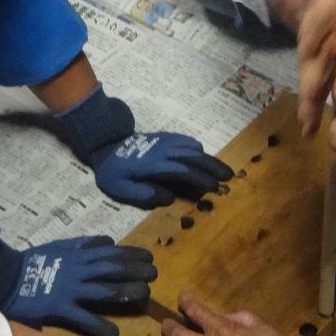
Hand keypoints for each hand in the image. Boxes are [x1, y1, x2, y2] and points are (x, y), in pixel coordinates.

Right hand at [0, 237, 156, 335]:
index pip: (110, 253)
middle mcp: (78, 272)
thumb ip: (83, 244)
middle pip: (112, 270)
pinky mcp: (59, 309)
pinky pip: (82, 318)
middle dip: (135, 271)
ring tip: (143, 295)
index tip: (149, 256)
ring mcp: (70, 290)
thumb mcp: (59, 246)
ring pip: (103, 291)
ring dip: (125, 292)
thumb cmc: (32, 263)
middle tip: (154, 274)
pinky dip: (98, 325)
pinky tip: (113, 332)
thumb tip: (107, 241)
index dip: (131, 254)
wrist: (6, 279)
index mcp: (77, 257)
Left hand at [88, 132, 234, 207]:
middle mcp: (164, 151)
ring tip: (223, 169)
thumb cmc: (113, 171)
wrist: (105, 144)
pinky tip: (202, 155)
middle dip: (213, 167)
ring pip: (193, 148)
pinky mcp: (165, 137)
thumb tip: (168, 198)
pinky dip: (197, 147)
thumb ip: (142, 194)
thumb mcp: (120, 188)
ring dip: (209, 158)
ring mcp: (165, 142)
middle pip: (193, 157)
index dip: (199, 179)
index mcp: (154, 165)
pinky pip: (185, 140)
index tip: (213, 187)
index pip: (182, 171)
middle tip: (229, 176)